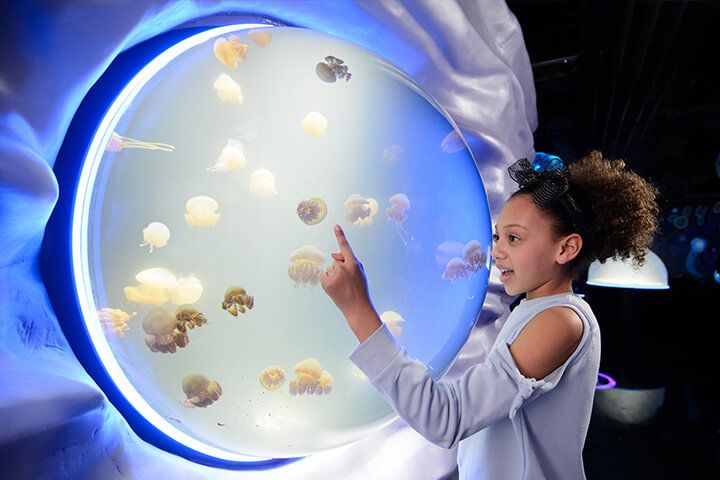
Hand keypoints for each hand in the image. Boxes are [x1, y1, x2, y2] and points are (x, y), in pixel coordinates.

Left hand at [320, 225, 381, 341]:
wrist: (357, 306)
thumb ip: (348, 260)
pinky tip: (335, 288)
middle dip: (340, 268)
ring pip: (330, 268)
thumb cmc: (359, 287)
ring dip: (334, 275)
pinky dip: (327, 280)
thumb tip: (332, 254)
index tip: (335, 226)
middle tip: (347, 281)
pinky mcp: (326, 283)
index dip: (340, 236)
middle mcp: (343, 268)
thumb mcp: (360, 271)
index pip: (346, 247)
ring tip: (342, 286)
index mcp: (354, 264)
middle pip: (336, 261)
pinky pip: (324, 275)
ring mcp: (334, 276)